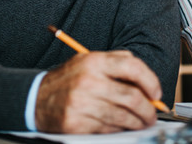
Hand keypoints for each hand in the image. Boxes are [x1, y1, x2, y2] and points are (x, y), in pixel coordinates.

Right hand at [34, 50, 162, 133]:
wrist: (35, 98)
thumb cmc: (68, 80)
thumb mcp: (89, 61)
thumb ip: (117, 63)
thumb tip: (146, 80)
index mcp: (94, 61)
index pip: (132, 67)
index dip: (150, 81)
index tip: (156, 93)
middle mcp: (88, 81)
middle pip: (131, 96)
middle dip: (148, 109)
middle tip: (152, 114)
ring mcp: (82, 103)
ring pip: (122, 116)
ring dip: (138, 122)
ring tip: (142, 122)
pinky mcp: (76, 123)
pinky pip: (108, 128)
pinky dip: (120, 129)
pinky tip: (122, 126)